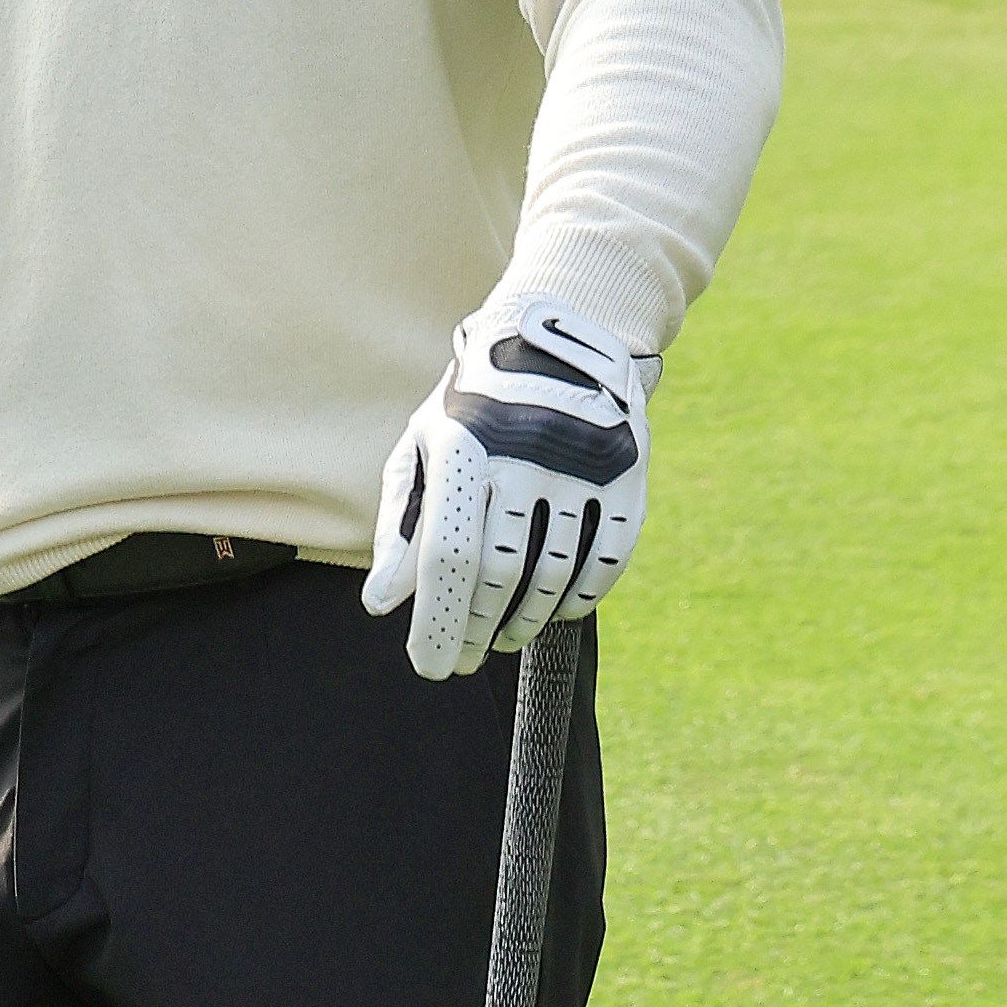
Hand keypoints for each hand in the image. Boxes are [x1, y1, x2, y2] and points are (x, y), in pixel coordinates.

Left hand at [363, 297, 649, 679]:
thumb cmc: (468, 410)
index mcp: (462, 448)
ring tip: (498, 639)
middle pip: (499, 575)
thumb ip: (401, 528)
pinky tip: (549, 612)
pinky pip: (602, 562)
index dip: (440, 621)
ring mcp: (582, 466)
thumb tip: (380, 604)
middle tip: (463, 661)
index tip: (429, 665)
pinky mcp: (626, 477)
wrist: (551, 341)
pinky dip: (575, 600)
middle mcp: (524, 456)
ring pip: (552, 576)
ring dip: (522, 622)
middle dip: (476, 631)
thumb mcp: (422, 451)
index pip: (449, 559)